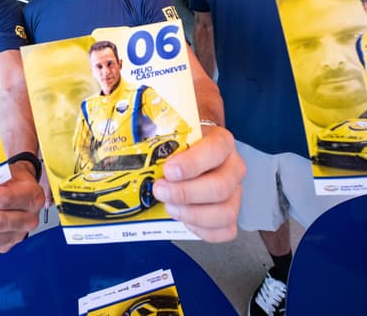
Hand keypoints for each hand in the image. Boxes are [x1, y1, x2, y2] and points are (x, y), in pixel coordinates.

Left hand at [153, 124, 244, 241]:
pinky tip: (184, 219)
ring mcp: (235, 193)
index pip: (215, 151)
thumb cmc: (182, 146)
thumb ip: (158, 142)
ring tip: (169, 206)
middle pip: (220, 188)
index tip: (168, 170)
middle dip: (185, 194)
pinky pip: (225, 231)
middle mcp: (233, 167)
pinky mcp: (231, 214)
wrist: (193, 152)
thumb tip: (131, 153)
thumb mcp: (172, 135)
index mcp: (221, 142)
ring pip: (225, 213)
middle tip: (160, 190)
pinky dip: (202, 230)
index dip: (191, 163)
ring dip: (191, 214)